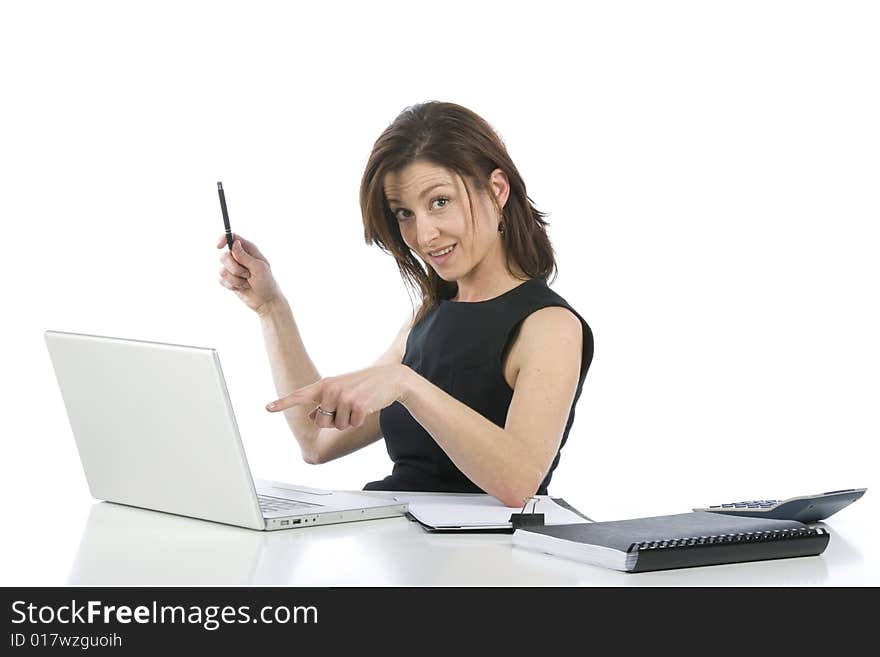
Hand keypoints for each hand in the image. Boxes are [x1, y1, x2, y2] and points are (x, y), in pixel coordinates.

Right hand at [216, 233, 282, 314]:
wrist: (266, 301)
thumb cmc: (266, 282)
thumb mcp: (258, 267)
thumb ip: (244, 256)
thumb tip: (234, 243)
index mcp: (248, 250)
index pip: (231, 237)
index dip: (223, 239)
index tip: (219, 246)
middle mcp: (239, 257)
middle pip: (224, 256)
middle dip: (234, 268)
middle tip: (247, 275)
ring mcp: (233, 268)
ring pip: (222, 270)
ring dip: (235, 279)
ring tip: (247, 282)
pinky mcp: (229, 279)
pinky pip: (222, 280)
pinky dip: (232, 285)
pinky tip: (242, 287)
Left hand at [265, 364, 411, 430]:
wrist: (390, 378)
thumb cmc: (364, 385)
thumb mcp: (342, 390)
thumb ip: (325, 403)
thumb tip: (312, 417)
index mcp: (325, 384)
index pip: (300, 395)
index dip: (283, 403)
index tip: (267, 408)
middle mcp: (331, 389)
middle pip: (321, 422)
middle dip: (334, 422)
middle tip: (347, 408)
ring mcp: (344, 397)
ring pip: (338, 426)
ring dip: (349, 421)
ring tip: (358, 405)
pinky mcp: (358, 405)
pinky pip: (352, 425)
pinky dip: (360, 421)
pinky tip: (367, 407)